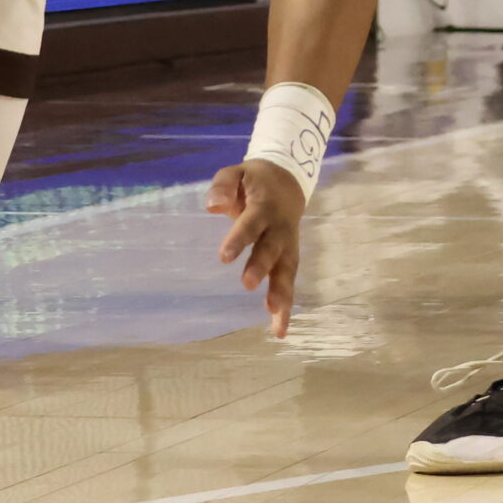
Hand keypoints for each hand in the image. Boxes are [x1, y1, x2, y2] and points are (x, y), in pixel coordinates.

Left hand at [206, 158, 308, 335]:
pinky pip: (289, 282)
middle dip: (262, 266)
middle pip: (272, 249)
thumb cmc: (253, 181)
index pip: (252, 223)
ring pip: (287, 270)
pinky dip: (286, 306)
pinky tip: (278, 330)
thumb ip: (223, 186)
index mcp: (264, 207)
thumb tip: (212, 207)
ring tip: (274, 319)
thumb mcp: (235, 172)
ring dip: (282, 294)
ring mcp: (288, 245)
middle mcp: (279, 229)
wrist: (288, 181)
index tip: (224, 257)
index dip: (239, 239)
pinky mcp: (290, 258)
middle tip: (247, 284)